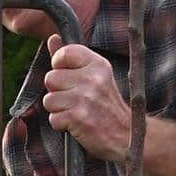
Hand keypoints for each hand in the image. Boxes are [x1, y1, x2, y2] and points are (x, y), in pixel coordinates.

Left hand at [43, 42, 133, 161]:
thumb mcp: (96, 77)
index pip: (64, 53)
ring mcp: (86, 98)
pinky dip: (61, 125)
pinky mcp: (79, 118)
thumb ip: (72, 58)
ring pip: (49, 100)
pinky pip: (53, 119)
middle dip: (57, 92)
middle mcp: (93, 79)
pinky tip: (76, 124)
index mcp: (98, 64)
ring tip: (76, 112)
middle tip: (75, 100)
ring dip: (58, 110)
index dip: (59, 66)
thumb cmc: (106, 106)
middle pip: (50, 78)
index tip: (68, 77)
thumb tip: (53, 39)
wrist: (127, 136)